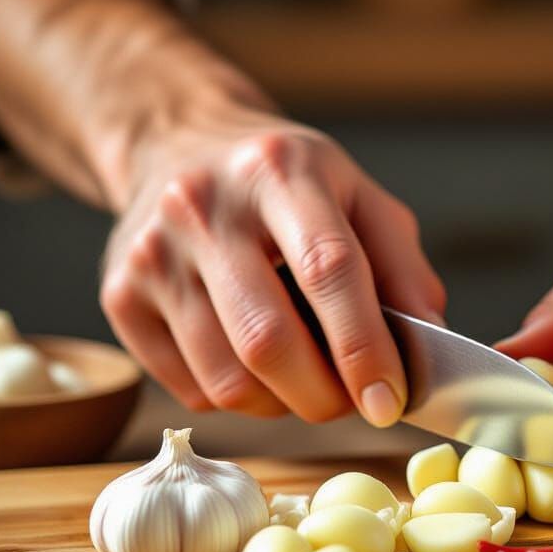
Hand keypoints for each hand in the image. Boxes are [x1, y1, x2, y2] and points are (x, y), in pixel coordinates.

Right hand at [100, 107, 444, 423]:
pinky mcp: (120, 298)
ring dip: (285, 405)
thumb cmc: (287, 184)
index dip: (364, 348)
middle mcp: (203, 208)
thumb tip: (431, 348)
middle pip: (268, 341)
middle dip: (325, 395)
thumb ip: (404, 270)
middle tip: (354, 402)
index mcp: (279, 172)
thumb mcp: (360, 198)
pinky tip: (255, 362)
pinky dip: (241, 398)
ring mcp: (152, 255)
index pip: (328, 271)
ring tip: (306, 377)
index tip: (391, 402)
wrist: (179, 147)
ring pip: (229, 381)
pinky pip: (193, 390)